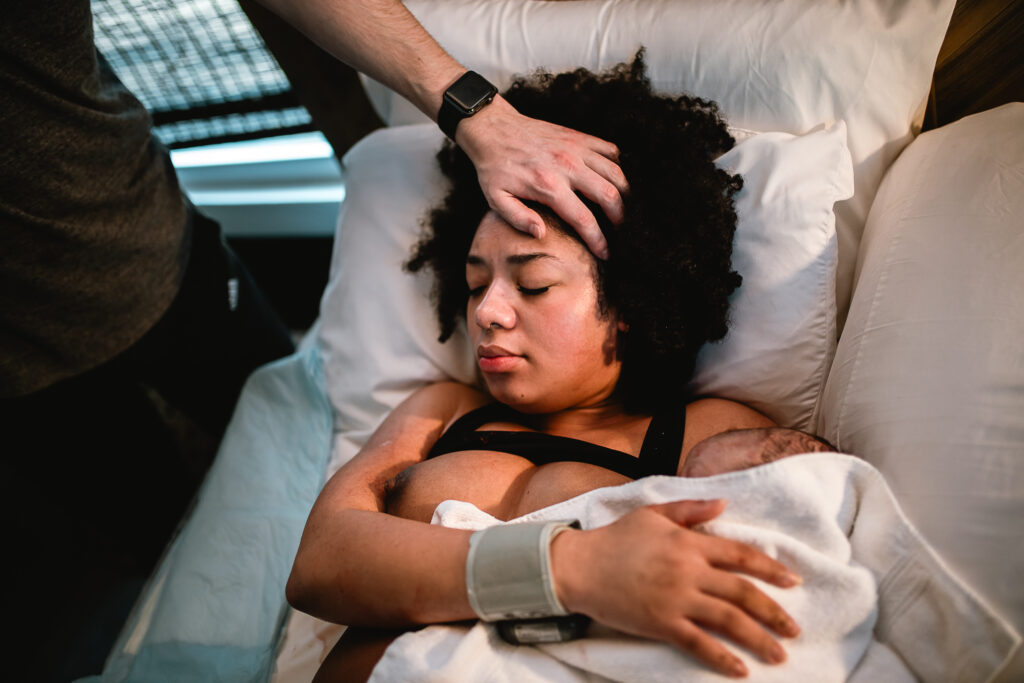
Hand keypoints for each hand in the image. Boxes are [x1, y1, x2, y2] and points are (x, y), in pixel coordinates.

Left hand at [456, 96, 627, 258]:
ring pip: (615, 173)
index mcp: (548, 186)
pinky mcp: (579, 136)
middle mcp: (567, 166)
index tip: (605, 253)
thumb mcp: (496, 199)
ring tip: (621, 208)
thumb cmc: (494, 168)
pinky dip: (617, 166)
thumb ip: (518, 218)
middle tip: (619, 230)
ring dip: (624, 194)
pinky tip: (612, 180)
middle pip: (609, 195)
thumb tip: (542, 233)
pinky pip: (611, 150)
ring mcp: (576, 148)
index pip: (584, 219)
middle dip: (620, 218)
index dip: (598, 240)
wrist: (493, 129)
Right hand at [552, 500, 801, 677]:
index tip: (792, 581)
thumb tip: (724, 504)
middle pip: (742, 592)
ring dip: (759, 638)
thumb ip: (690, 510)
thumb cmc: (615, 538)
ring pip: (728, 620)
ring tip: (779, 655)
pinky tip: (740, 669)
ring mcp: (676, 599)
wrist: (579, 566)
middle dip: (774, 611)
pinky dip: (722, 658)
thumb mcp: (652, 514)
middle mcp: (688, 571)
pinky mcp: (661, 623)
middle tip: (795, 628)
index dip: (770, 569)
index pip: (740, 555)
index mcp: (689, 542)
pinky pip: (699, 644)